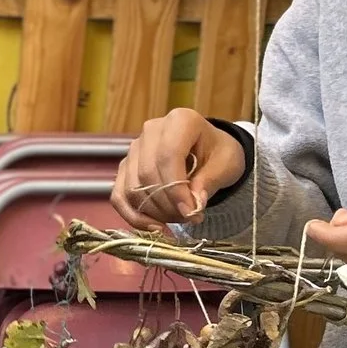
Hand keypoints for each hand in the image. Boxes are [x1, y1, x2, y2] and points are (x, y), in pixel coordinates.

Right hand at [112, 110, 246, 227]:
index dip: (177, 189)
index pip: (168, 155)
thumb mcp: (227, 164)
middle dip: (167, 204)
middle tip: (189, 218)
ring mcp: (134, 148)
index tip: (191, 213)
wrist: (208, 151)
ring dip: (154, 212)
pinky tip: (153, 227)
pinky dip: (134, 216)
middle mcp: (151, 130)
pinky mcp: (125, 167)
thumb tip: (193, 204)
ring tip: (178, 219)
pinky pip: (119, 196)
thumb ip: (210, 182)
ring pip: (133, 188)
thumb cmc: (219, 154)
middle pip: (148, 174)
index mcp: (180, 121)